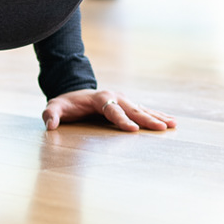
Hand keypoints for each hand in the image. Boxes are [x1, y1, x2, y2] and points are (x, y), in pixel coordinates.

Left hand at [42, 88, 175, 131]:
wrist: (74, 92)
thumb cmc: (65, 104)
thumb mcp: (54, 107)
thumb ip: (51, 115)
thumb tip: (50, 125)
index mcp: (99, 98)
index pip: (112, 110)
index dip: (122, 120)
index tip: (133, 130)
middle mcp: (115, 97)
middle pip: (133, 109)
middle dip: (147, 119)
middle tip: (162, 128)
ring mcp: (123, 100)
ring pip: (142, 109)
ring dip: (157, 117)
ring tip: (173, 124)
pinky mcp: (128, 105)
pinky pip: (144, 110)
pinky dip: (157, 115)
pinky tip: (170, 122)